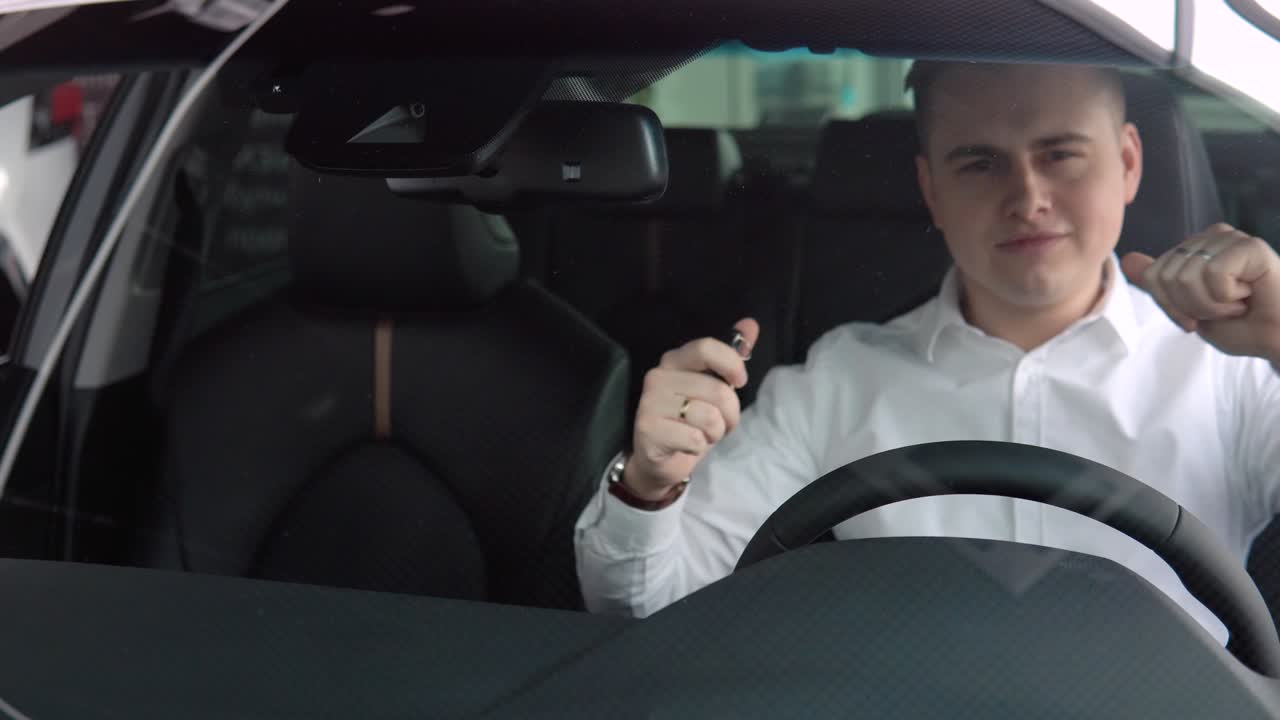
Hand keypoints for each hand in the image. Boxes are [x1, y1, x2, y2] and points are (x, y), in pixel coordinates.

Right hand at [624, 318, 758, 500]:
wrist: (660, 459)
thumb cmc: (690, 420)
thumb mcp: (713, 387)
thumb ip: (730, 356)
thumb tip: (750, 324)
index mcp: (674, 360)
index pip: (706, 348)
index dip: (732, 364)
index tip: (740, 381)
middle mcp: (658, 377)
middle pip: (718, 391)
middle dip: (730, 414)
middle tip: (719, 423)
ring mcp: (650, 403)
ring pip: (709, 417)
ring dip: (715, 433)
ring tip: (703, 435)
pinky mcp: (648, 430)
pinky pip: (695, 439)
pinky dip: (699, 447)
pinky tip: (687, 446)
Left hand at [1121, 223, 1279, 361]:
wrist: (1278, 340)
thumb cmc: (1240, 326)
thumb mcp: (1187, 309)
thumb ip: (1159, 285)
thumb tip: (1126, 259)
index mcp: (1194, 249)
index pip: (1153, 275)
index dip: (1170, 306)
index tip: (1197, 317)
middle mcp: (1211, 237)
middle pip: (1166, 277)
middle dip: (1190, 307)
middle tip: (1222, 311)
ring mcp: (1231, 238)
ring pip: (1186, 276)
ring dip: (1210, 305)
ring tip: (1236, 304)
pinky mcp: (1250, 246)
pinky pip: (1213, 274)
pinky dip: (1226, 297)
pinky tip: (1249, 295)